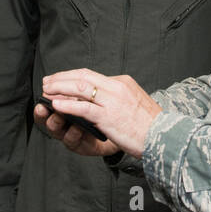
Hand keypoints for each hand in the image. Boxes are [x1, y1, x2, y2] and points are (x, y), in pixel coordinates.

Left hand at [39, 69, 159, 157]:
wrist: (163, 136)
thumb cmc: (150, 124)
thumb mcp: (135, 102)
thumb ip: (118, 97)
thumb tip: (101, 97)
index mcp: (122, 82)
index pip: (91, 74)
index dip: (72, 76)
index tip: (60, 78)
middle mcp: (116, 87)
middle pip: (83, 76)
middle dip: (62, 78)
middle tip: (47, 81)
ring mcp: (112, 101)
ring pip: (80, 89)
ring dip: (60, 89)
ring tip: (47, 91)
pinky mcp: (108, 117)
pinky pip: (83, 108)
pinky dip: (67, 105)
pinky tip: (56, 105)